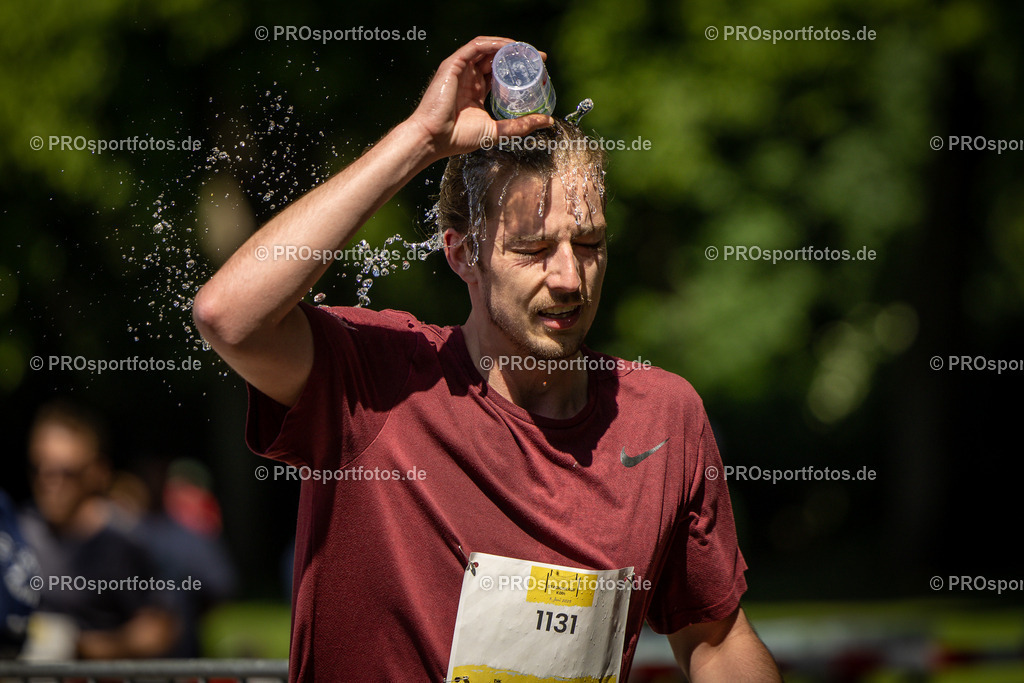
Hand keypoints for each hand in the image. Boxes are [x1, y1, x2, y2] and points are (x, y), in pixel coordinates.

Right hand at [408, 36, 553, 160]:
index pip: (499, 72)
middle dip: (517, 55)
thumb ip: (520, 126)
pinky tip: (507, 47)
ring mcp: (460, 70)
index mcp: (476, 91)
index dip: (518, 68)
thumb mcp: (497, 131)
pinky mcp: (453, 65)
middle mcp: (468, 78)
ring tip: (525, 50)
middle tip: (537, 57)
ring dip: (507, 46)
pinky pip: (475, 46)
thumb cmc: (457, 138)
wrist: (434, 139)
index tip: (538, 68)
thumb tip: (547, 121)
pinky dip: (492, 44)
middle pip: (495, 58)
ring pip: (487, 48)